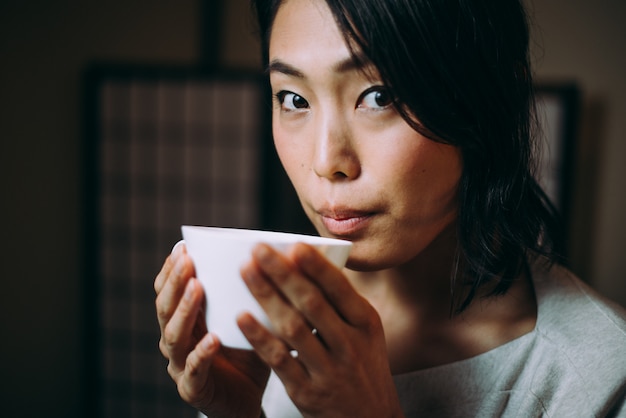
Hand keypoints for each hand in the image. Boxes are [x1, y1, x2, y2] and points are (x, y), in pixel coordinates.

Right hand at [154, 243, 269, 417]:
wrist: (249, 400)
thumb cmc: (248, 354)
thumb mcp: (248, 318)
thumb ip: (249, 293)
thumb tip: (274, 256)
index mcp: (185, 320)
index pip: (168, 291)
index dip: (171, 269)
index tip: (182, 246)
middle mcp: (176, 340)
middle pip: (165, 307)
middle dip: (175, 281)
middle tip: (187, 260)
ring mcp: (180, 365)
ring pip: (174, 335)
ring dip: (184, 309)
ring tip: (197, 287)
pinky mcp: (193, 389)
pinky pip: (194, 370)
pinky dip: (201, 353)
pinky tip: (212, 338)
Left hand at [238, 243, 403, 417]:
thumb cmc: (363, 367)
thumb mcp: (366, 334)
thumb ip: (343, 303)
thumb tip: (310, 263)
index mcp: (366, 323)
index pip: (339, 289)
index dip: (316, 267)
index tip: (294, 245)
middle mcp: (350, 344)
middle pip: (312, 303)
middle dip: (283, 273)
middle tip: (258, 250)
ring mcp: (329, 370)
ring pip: (293, 327)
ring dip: (266, 296)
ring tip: (245, 272)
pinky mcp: (307, 392)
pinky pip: (280, 360)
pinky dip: (260, 337)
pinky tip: (241, 317)